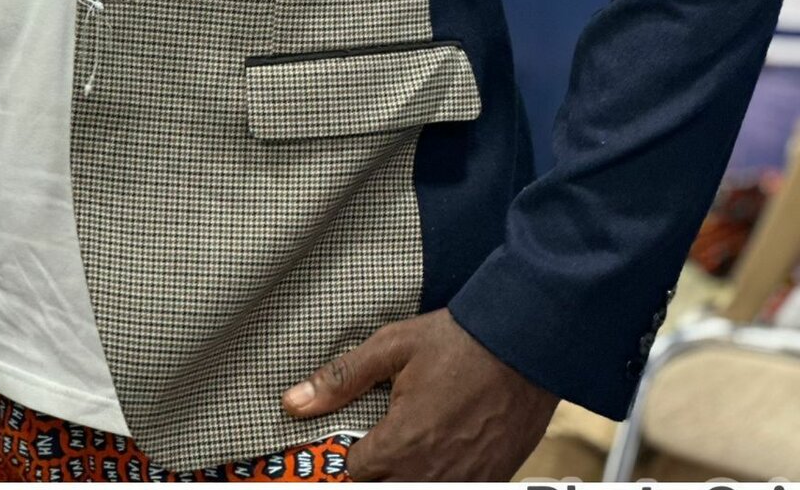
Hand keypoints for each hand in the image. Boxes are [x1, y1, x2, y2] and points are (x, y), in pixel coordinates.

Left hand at [281, 308, 558, 480]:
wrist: (524, 343)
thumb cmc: (458, 342)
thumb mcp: (392, 347)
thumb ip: (341, 379)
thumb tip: (294, 402)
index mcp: (401, 445)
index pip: (352, 473)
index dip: (347, 453)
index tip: (351, 435)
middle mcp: (430, 475)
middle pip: (382, 487)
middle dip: (374, 468)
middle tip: (381, 436)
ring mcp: (464, 483)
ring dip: (404, 472)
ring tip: (410, 440)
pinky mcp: (490, 480)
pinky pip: (452, 488)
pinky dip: (438, 474)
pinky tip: (442, 447)